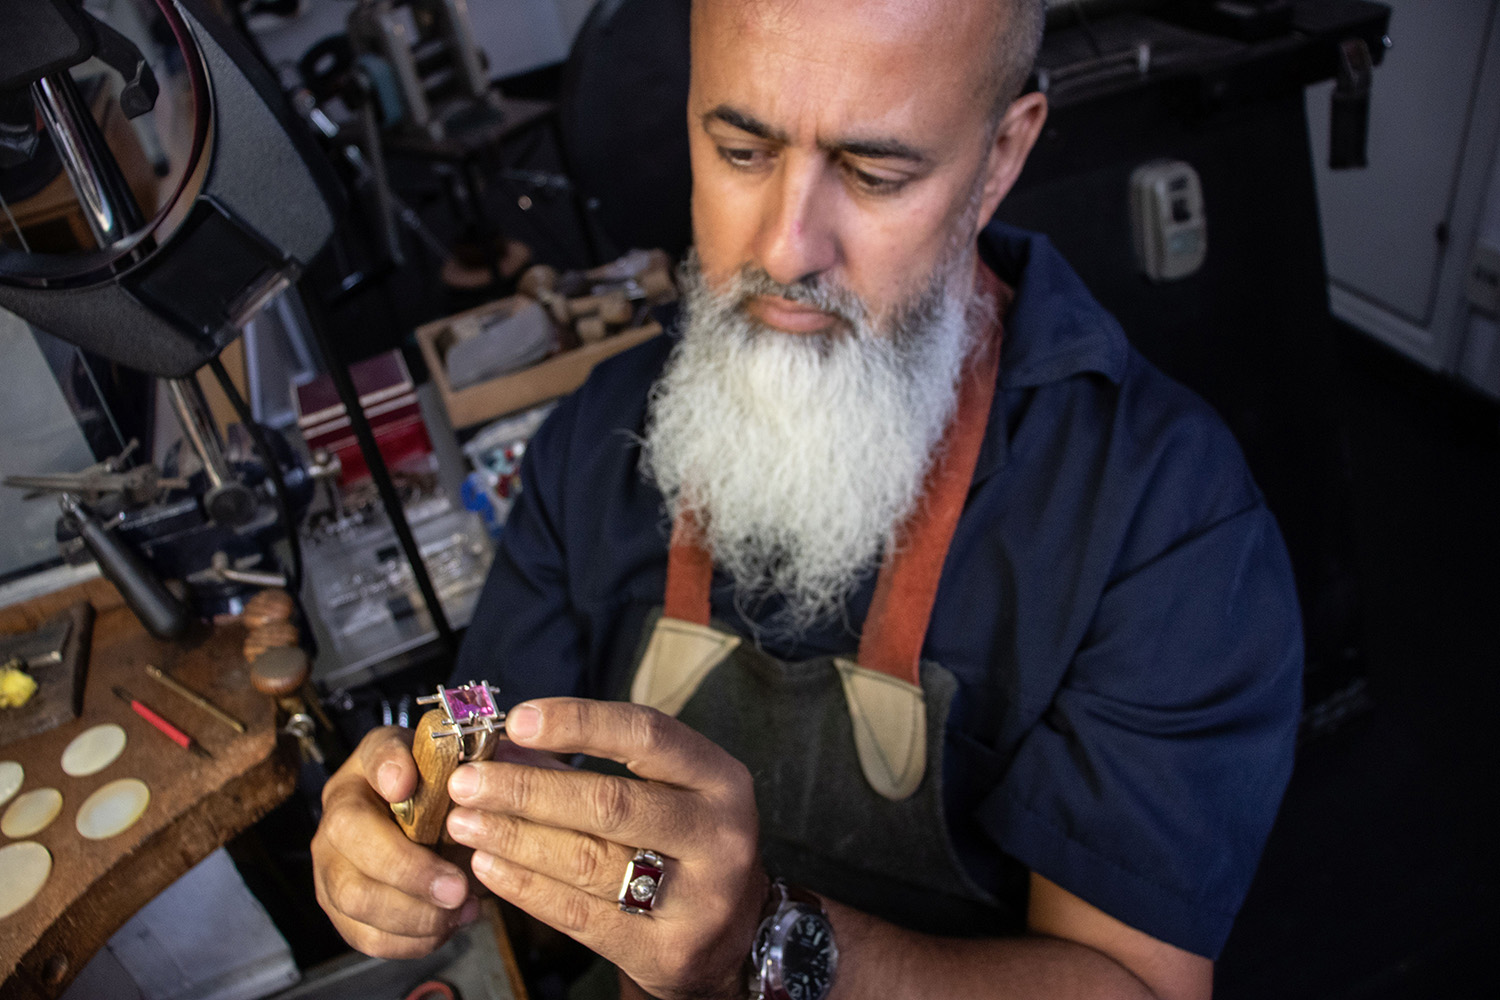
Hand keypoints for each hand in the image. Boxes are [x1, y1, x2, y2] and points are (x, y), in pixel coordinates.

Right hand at [311, 726, 478, 957]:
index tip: (436, 852)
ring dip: (416, 920)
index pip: (353, 823)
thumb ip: (403, 756)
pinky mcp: (345, 912)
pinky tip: (446, 923)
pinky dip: (413, 940)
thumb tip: (398, 782)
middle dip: (412, 888)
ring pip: (360, 916)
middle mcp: (329, 839)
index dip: (389, 839)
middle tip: (459, 890)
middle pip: (353, 884)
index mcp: (346, 794)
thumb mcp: (414, 746)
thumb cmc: (420, 772)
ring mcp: (332, 878)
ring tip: (460, 908)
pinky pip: (371, 939)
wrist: (419, 796)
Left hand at [444, 698, 768, 999]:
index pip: (647, 735)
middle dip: (527, 790)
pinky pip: (581, 915)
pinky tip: (490, 867)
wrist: (733, 937)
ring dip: (515, 838)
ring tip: (465, 823)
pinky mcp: (667, 951)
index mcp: (721, 780)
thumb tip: (504, 744)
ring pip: (589, 861)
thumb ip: (588, 768)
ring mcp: (700, 899)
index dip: (579, 723)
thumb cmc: (684, 845)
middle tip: (468, 782)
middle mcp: (720, 836)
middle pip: (611, 803)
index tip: (517, 721)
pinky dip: (527, 887)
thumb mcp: (662, 794)